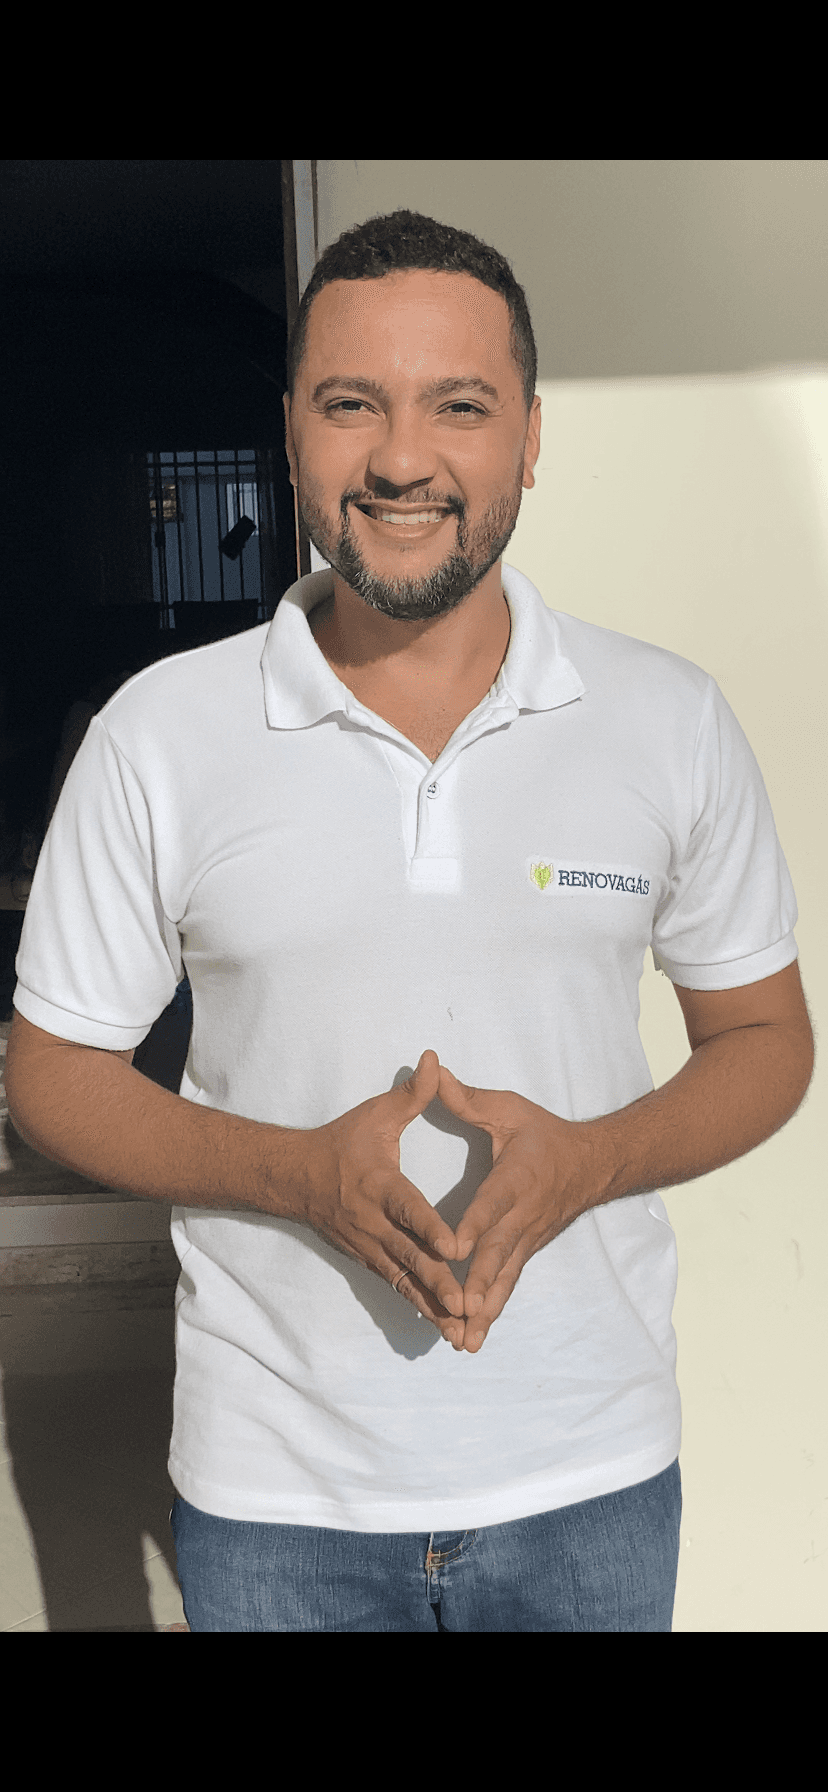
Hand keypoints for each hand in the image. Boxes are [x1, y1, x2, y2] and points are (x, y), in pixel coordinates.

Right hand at [307, 1051, 463, 1338]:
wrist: (295, 1178)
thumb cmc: (342, 1142)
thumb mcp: (375, 1115)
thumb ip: (412, 1094)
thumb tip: (434, 1060)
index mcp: (379, 1187)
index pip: (408, 1210)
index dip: (431, 1228)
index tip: (456, 1247)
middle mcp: (373, 1223)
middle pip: (410, 1257)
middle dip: (439, 1283)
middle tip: (466, 1305)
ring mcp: (369, 1247)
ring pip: (405, 1282)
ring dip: (432, 1306)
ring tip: (460, 1331)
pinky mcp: (369, 1260)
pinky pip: (397, 1288)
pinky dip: (420, 1307)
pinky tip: (443, 1327)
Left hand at [437, 1065, 605, 1352]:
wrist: (593, 1164)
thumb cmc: (544, 1134)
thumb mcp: (509, 1109)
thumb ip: (468, 1099)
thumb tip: (432, 1072)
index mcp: (516, 1178)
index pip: (493, 1203)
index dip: (476, 1224)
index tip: (456, 1246)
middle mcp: (523, 1216)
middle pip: (499, 1254)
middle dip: (478, 1283)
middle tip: (459, 1310)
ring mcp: (527, 1240)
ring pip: (503, 1279)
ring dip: (484, 1311)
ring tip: (464, 1341)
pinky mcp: (526, 1253)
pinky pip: (506, 1285)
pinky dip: (491, 1312)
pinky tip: (473, 1337)